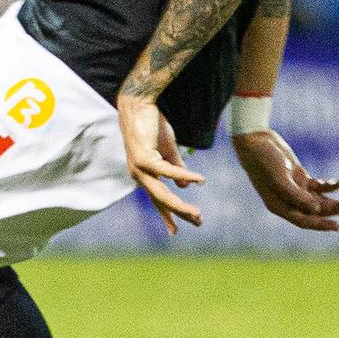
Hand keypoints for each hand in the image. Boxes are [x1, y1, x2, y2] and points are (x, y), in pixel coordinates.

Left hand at [117, 94, 203, 233]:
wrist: (139, 105)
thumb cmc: (151, 126)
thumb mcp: (167, 151)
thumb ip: (176, 168)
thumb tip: (185, 187)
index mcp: (143, 174)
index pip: (156, 200)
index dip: (167, 215)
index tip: (175, 232)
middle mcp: (138, 174)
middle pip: (161, 201)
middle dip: (180, 214)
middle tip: (198, 222)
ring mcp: (139, 168)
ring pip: (162, 194)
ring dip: (180, 205)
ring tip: (197, 213)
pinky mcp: (144, 157)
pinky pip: (168, 171)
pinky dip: (185, 176)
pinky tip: (200, 180)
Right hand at [232, 129, 338, 232]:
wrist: (256, 141)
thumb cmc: (264, 161)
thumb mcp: (280, 179)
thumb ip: (297, 196)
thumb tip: (317, 211)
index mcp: (279, 206)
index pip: (303, 220)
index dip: (321, 224)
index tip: (338, 226)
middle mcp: (288, 200)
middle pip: (315, 211)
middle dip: (334, 212)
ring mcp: (295, 189)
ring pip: (319, 200)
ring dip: (335, 201)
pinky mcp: (300, 177)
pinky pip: (319, 187)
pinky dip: (329, 187)